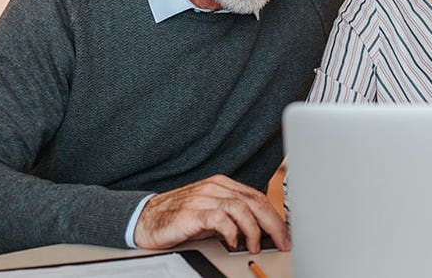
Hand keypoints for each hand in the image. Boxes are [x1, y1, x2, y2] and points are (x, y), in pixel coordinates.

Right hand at [133, 175, 289, 252]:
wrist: (146, 219)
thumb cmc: (180, 218)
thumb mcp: (212, 215)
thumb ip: (234, 217)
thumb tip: (261, 231)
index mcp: (222, 185)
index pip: (257, 197)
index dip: (275, 217)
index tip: (285, 234)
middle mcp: (215, 187)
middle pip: (254, 201)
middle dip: (272, 224)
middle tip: (281, 241)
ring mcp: (203, 197)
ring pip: (240, 208)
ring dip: (253, 230)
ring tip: (254, 245)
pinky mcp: (192, 211)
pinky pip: (220, 218)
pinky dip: (231, 231)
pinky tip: (233, 242)